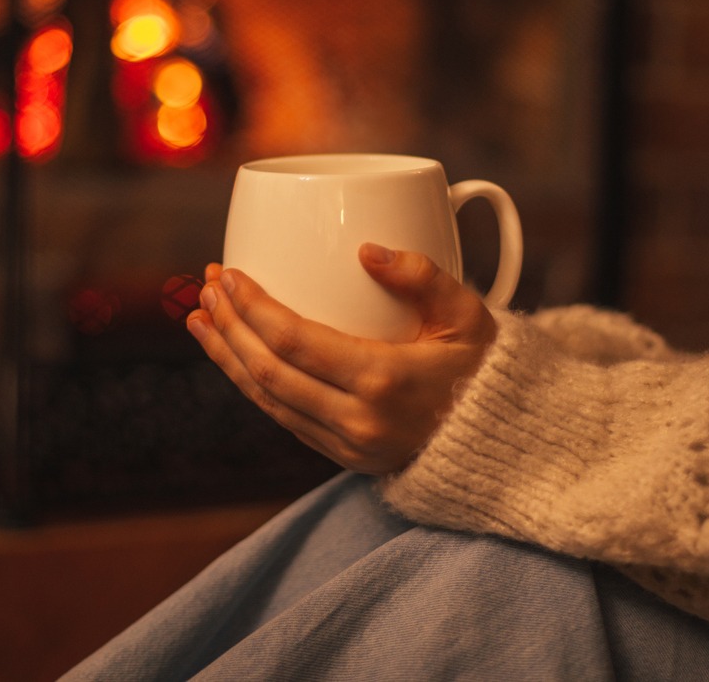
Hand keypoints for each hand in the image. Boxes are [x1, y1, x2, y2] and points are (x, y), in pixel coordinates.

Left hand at [186, 243, 496, 474]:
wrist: (506, 446)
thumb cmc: (488, 371)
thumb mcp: (469, 316)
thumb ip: (422, 277)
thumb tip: (368, 250)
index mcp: (383, 380)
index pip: (293, 340)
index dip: (251, 307)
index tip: (227, 274)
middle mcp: (357, 420)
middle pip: (266, 372)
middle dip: (228, 327)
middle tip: (206, 288)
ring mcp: (347, 445)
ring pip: (267, 400)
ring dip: (227, 358)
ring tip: (202, 320)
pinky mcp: (344, 457)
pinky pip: (283, 418)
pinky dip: (251, 384)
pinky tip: (234, 356)